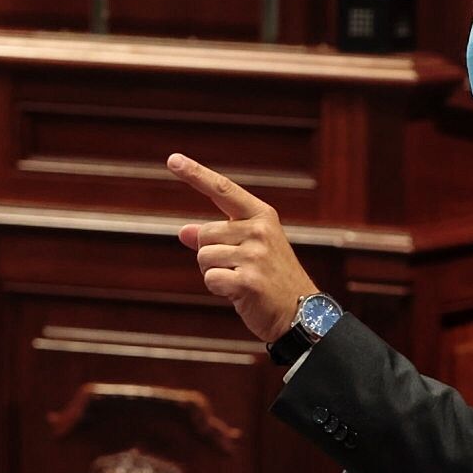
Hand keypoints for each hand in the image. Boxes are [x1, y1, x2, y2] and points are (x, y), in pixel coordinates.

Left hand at [169, 153, 318, 342]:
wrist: (300, 313)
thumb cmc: (272, 279)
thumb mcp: (249, 250)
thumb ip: (218, 237)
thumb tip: (184, 231)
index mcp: (262, 216)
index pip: (222, 189)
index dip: (195, 174)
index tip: (172, 159)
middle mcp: (260, 230)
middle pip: (204, 233)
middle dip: (211, 254)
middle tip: (238, 268)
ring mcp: (255, 255)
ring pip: (204, 258)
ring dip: (215, 274)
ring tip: (241, 280)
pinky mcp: (248, 280)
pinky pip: (210, 279)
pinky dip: (219, 289)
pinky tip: (240, 294)